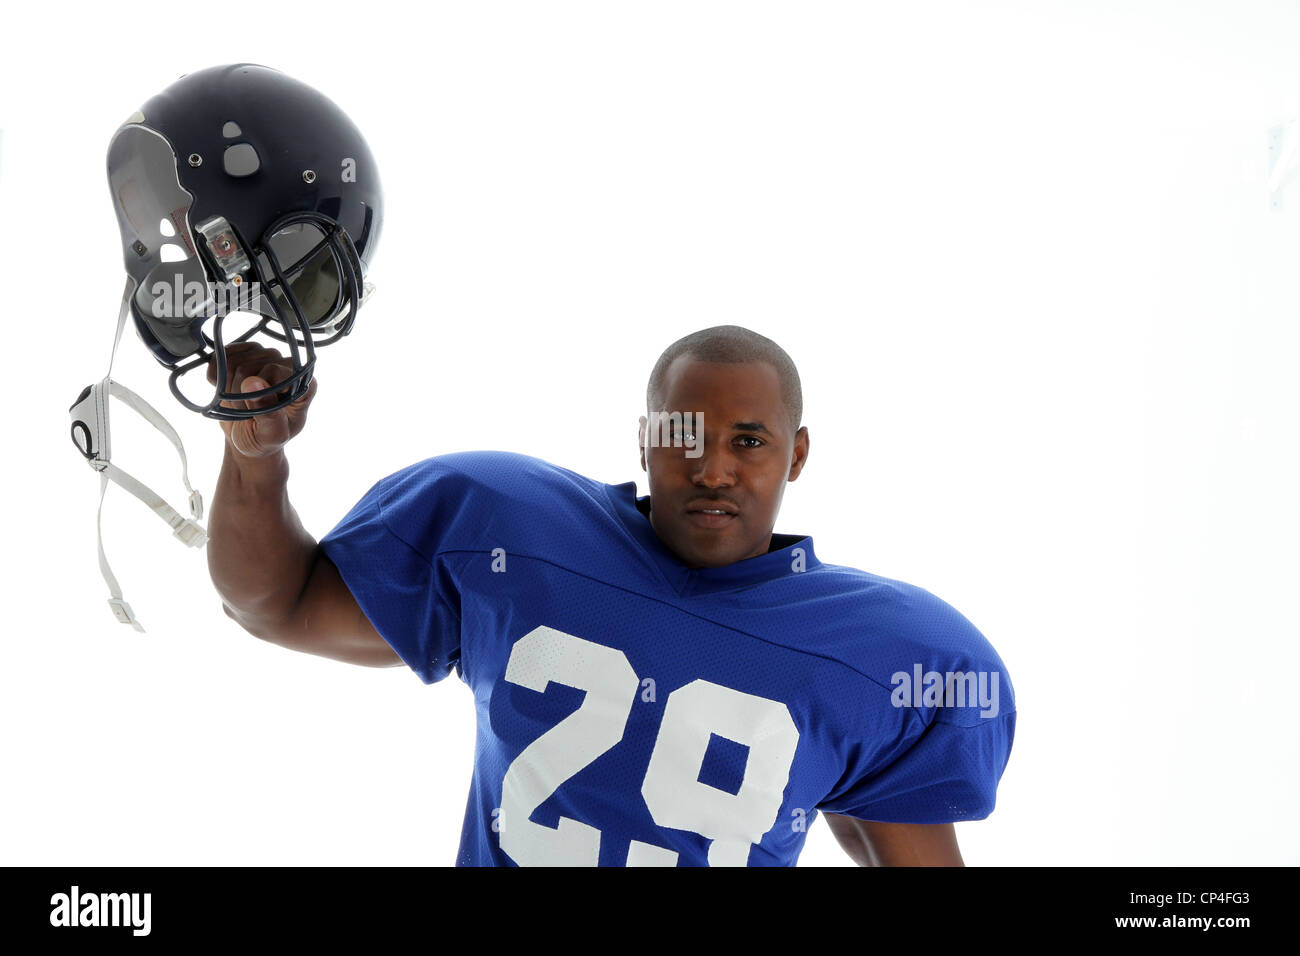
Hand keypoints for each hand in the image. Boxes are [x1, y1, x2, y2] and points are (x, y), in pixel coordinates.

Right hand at [206, 342, 317, 459]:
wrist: (247, 438)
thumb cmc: (264, 440)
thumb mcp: (271, 435)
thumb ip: (268, 412)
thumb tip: (253, 383)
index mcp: (304, 384)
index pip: (274, 370)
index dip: (258, 391)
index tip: (256, 411)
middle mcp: (287, 366)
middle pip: (249, 367)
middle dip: (239, 395)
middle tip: (246, 412)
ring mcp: (265, 357)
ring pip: (232, 360)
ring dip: (227, 387)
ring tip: (239, 403)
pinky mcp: (245, 354)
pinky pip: (221, 355)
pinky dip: (215, 375)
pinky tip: (225, 389)